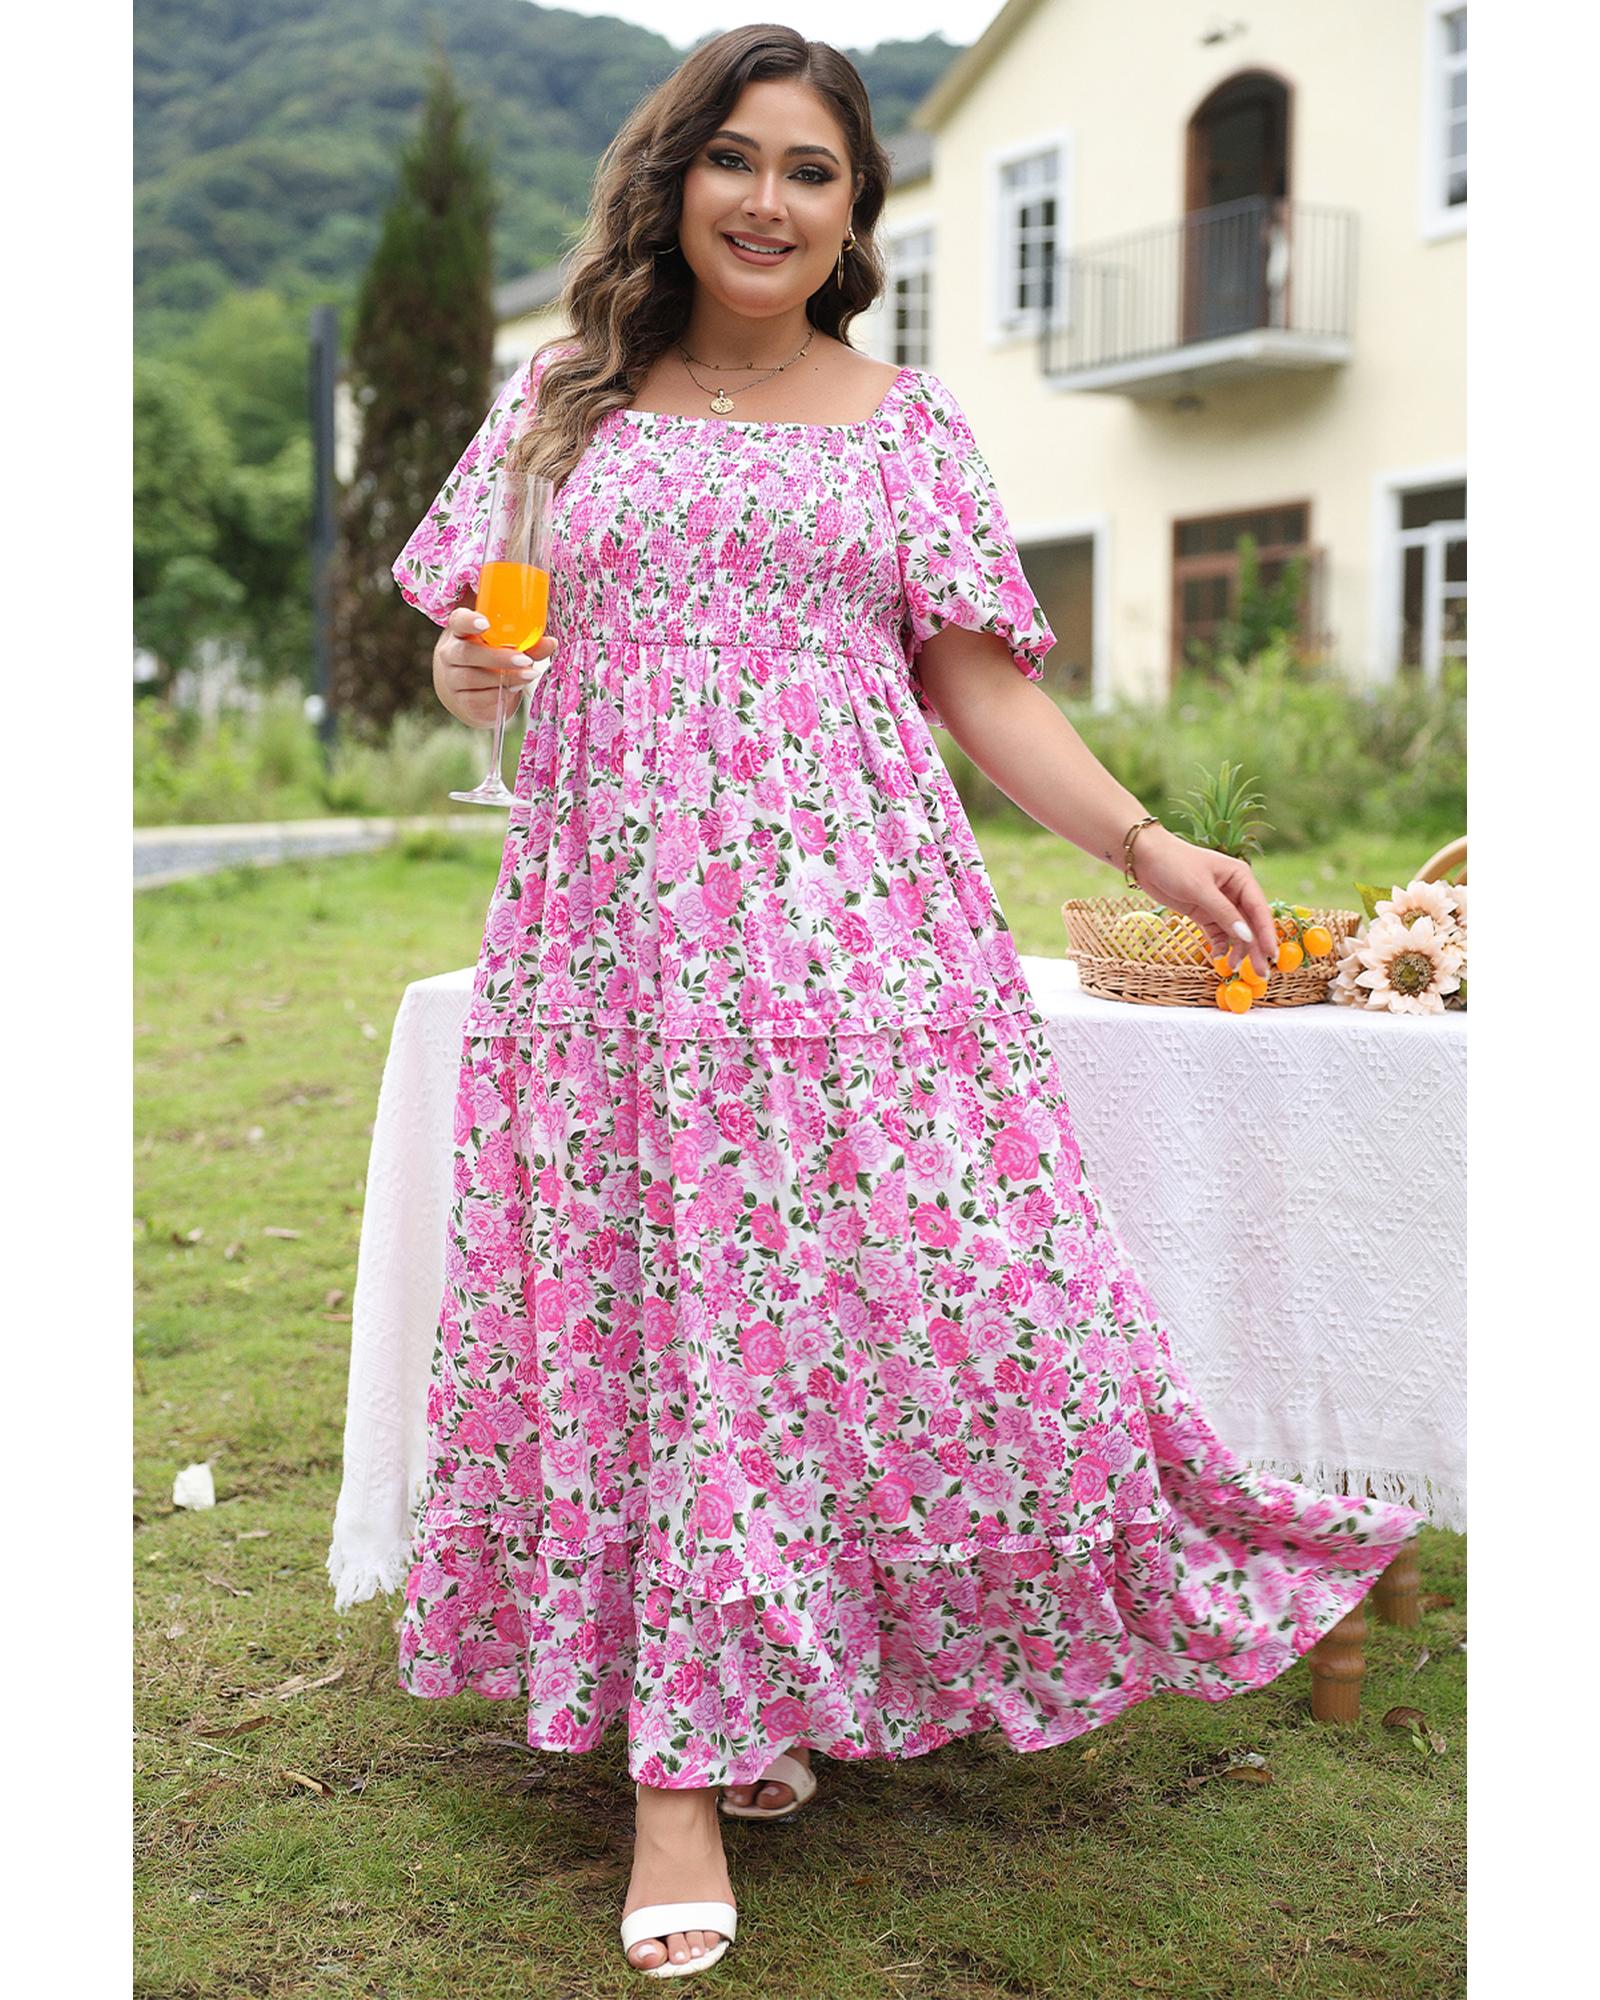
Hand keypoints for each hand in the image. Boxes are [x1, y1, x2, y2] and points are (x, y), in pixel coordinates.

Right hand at [433, 604, 557, 728]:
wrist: (472, 690)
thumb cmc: (492, 657)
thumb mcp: (507, 646)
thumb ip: (528, 643)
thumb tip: (551, 643)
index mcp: (460, 630)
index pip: (458, 621)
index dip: (469, 621)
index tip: (485, 623)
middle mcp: (450, 653)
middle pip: (467, 653)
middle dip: (497, 657)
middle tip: (524, 659)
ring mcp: (452, 678)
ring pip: (472, 678)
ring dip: (504, 677)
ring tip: (528, 675)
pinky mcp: (460, 700)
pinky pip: (476, 699)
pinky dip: (498, 694)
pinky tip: (514, 689)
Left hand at [1129, 825, 1279, 974]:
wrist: (1145, 858)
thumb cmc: (1175, 864)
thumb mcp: (1200, 889)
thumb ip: (1224, 914)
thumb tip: (1246, 937)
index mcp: (1241, 878)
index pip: (1259, 909)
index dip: (1266, 933)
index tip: (1271, 955)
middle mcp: (1235, 891)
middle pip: (1250, 924)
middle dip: (1254, 947)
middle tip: (1260, 973)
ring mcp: (1220, 903)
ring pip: (1235, 931)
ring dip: (1236, 950)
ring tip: (1232, 968)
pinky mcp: (1205, 913)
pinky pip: (1218, 933)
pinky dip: (1219, 946)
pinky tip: (1217, 958)